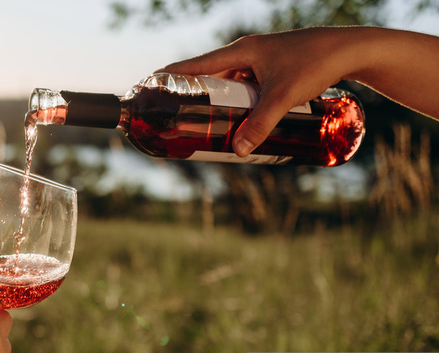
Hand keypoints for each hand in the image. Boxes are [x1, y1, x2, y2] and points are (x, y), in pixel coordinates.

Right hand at [160, 26, 438, 156]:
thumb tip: (238, 152)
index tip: (149, 88)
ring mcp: (261, 58)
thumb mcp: (283, 98)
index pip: (194, 64)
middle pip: (208, 74)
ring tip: (202, 121)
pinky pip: (246, 85)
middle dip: (191, 95)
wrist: (352, 50)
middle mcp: (247, 51)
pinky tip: (238, 116)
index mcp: (241, 50)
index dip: (170, 77)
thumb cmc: (316, 65)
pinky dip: (237, 100)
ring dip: (215, 100)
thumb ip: (260, 125)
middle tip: (175, 115)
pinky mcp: (274, 67)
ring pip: (229, 82)